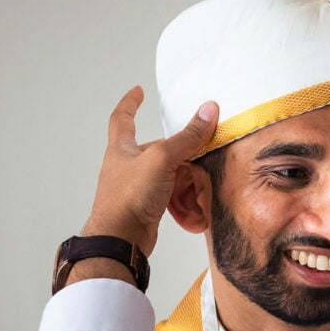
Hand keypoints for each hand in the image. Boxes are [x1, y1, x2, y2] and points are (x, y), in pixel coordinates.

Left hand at [82, 86, 217, 256]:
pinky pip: (169, 195)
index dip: (131, 103)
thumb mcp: (162, 159)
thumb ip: (187, 137)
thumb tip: (209, 110)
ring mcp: (136, 187)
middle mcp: (126, 165)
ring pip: (167, 174)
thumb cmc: (130, 196)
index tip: (138, 91)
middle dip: (178, 149)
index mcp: (122, 148)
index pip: (122, 118)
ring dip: (184, 177)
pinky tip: (194, 202)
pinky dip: (182, 197)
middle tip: (199, 149)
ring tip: (200, 179)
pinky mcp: (145, 206)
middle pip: (157, 149)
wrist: (120, 239)